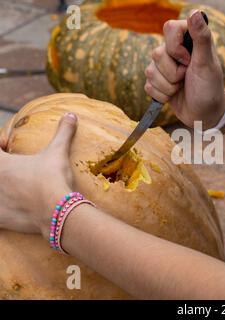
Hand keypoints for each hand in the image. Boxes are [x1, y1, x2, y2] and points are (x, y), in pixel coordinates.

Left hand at [0, 113, 76, 236]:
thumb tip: (71, 115)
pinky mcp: (0, 219)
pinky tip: (14, 209)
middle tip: (16, 169)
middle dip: (3, 168)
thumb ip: (63, 133)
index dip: (0, 143)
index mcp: (1, 163)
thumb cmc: (53, 178)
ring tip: (16, 189)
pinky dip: (4, 210)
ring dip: (3, 188)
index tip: (9, 146)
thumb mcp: (58, 152)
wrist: (56, 210)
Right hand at [144, 10, 224, 128]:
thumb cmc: (210, 88)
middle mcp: (175, 50)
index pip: (169, 28)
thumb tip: (195, 13)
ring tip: (182, 87)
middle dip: (173, 73)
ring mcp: (165, 66)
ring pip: (150, 71)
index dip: (175, 47)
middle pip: (156, 53)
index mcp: (189, 40)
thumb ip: (202, 38)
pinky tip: (174, 95)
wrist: (205, 114)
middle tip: (187, 77)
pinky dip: (162, 95)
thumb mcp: (207, 64)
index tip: (188, 61)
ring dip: (168, 86)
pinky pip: (148, 86)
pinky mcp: (158, 81)